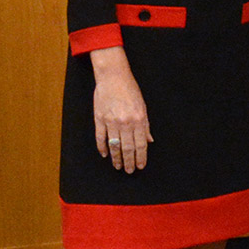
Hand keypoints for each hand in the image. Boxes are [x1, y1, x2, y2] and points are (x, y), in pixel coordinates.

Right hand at [90, 48, 151, 173]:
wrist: (113, 77)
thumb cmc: (130, 90)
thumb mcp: (143, 106)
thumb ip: (145, 126)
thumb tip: (149, 141)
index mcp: (138, 120)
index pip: (140, 144)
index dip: (141, 157)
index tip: (140, 166)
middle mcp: (125, 123)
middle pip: (128, 148)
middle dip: (129, 161)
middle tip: (129, 171)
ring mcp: (111, 122)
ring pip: (114, 145)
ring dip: (116, 158)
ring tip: (118, 166)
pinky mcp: (99, 119)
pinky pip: (100, 137)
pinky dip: (102, 148)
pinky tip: (104, 155)